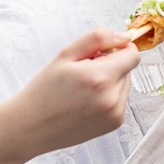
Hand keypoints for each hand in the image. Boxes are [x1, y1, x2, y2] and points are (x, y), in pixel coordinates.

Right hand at [12, 28, 139, 156]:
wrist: (30, 127)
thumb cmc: (45, 90)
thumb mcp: (66, 55)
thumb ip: (97, 39)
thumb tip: (125, 37)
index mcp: (100, 78)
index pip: (132, 55)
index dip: (118, 49)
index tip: (100, 53)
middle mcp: (112, 98)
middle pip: (128, 69)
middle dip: (111, 66)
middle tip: (83, 74)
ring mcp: (115, 114)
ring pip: (125, 85)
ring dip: (111, 82)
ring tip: (83, 90)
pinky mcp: (114, 124)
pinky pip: (121, 100)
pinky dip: (108, 97)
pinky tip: (86, 102)